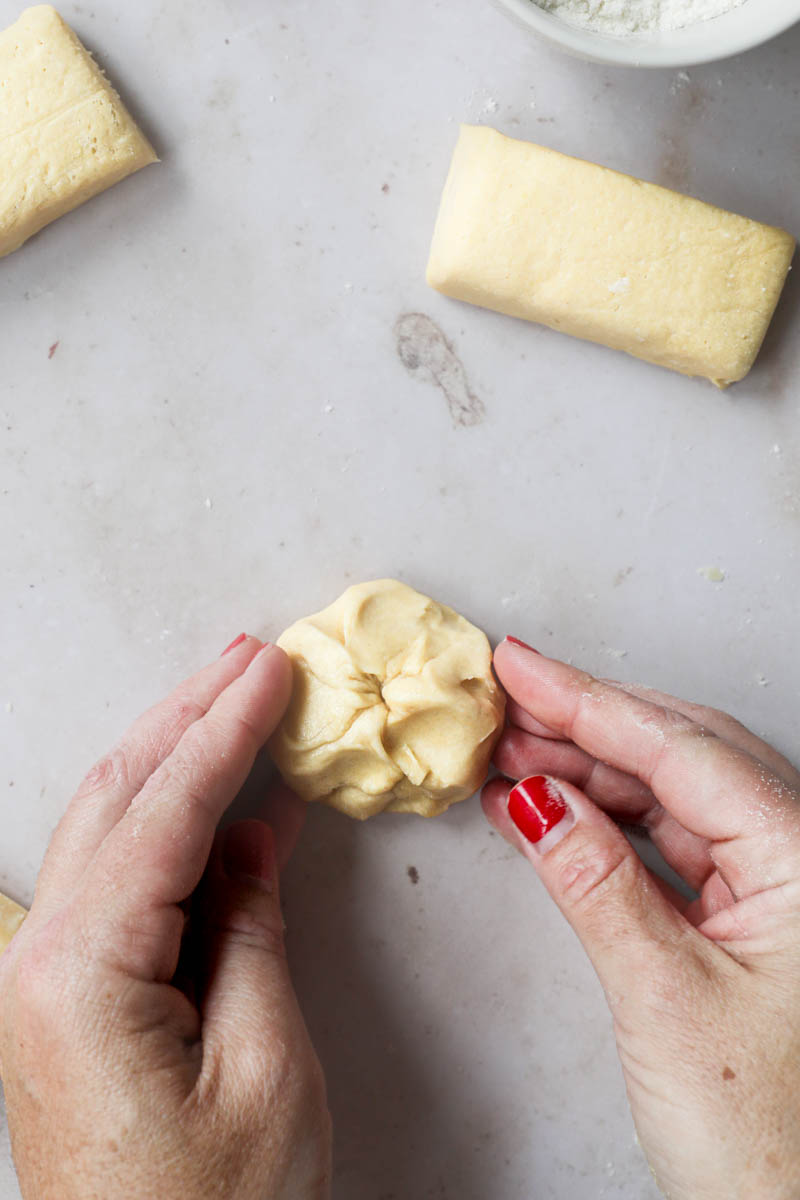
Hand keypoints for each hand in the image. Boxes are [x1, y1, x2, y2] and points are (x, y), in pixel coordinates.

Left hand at [0, 637, 330, 1199]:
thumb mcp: (265, 1065)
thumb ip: (254, 930)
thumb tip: (257, 834)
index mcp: (80, 971)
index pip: (164, 812)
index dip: (225, 730)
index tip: (274, 671)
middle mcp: (41, 960)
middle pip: (117, 796)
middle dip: (188, 717)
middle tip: (253, 660)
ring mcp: (46, 977)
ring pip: (112, 828)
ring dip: (175, 757)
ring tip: (235, 701)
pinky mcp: (70, 997)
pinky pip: (122, 880)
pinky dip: (174, 826)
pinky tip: (224, 806)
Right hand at [483, 638, 799, 1199]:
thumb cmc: (772, 1146)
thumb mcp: (666, 999)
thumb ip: (596, 883)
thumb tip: (534, 797)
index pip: (682, 751)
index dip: (589, 699)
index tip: (519, 666)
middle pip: (683, 757)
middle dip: (588, 723)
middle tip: (506, 698)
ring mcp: (775, 888)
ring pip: (674, 797)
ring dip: (591, 770)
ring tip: (512, 750)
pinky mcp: (748, 920)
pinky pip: (670, 845)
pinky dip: (608, 823)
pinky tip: (554, 807)